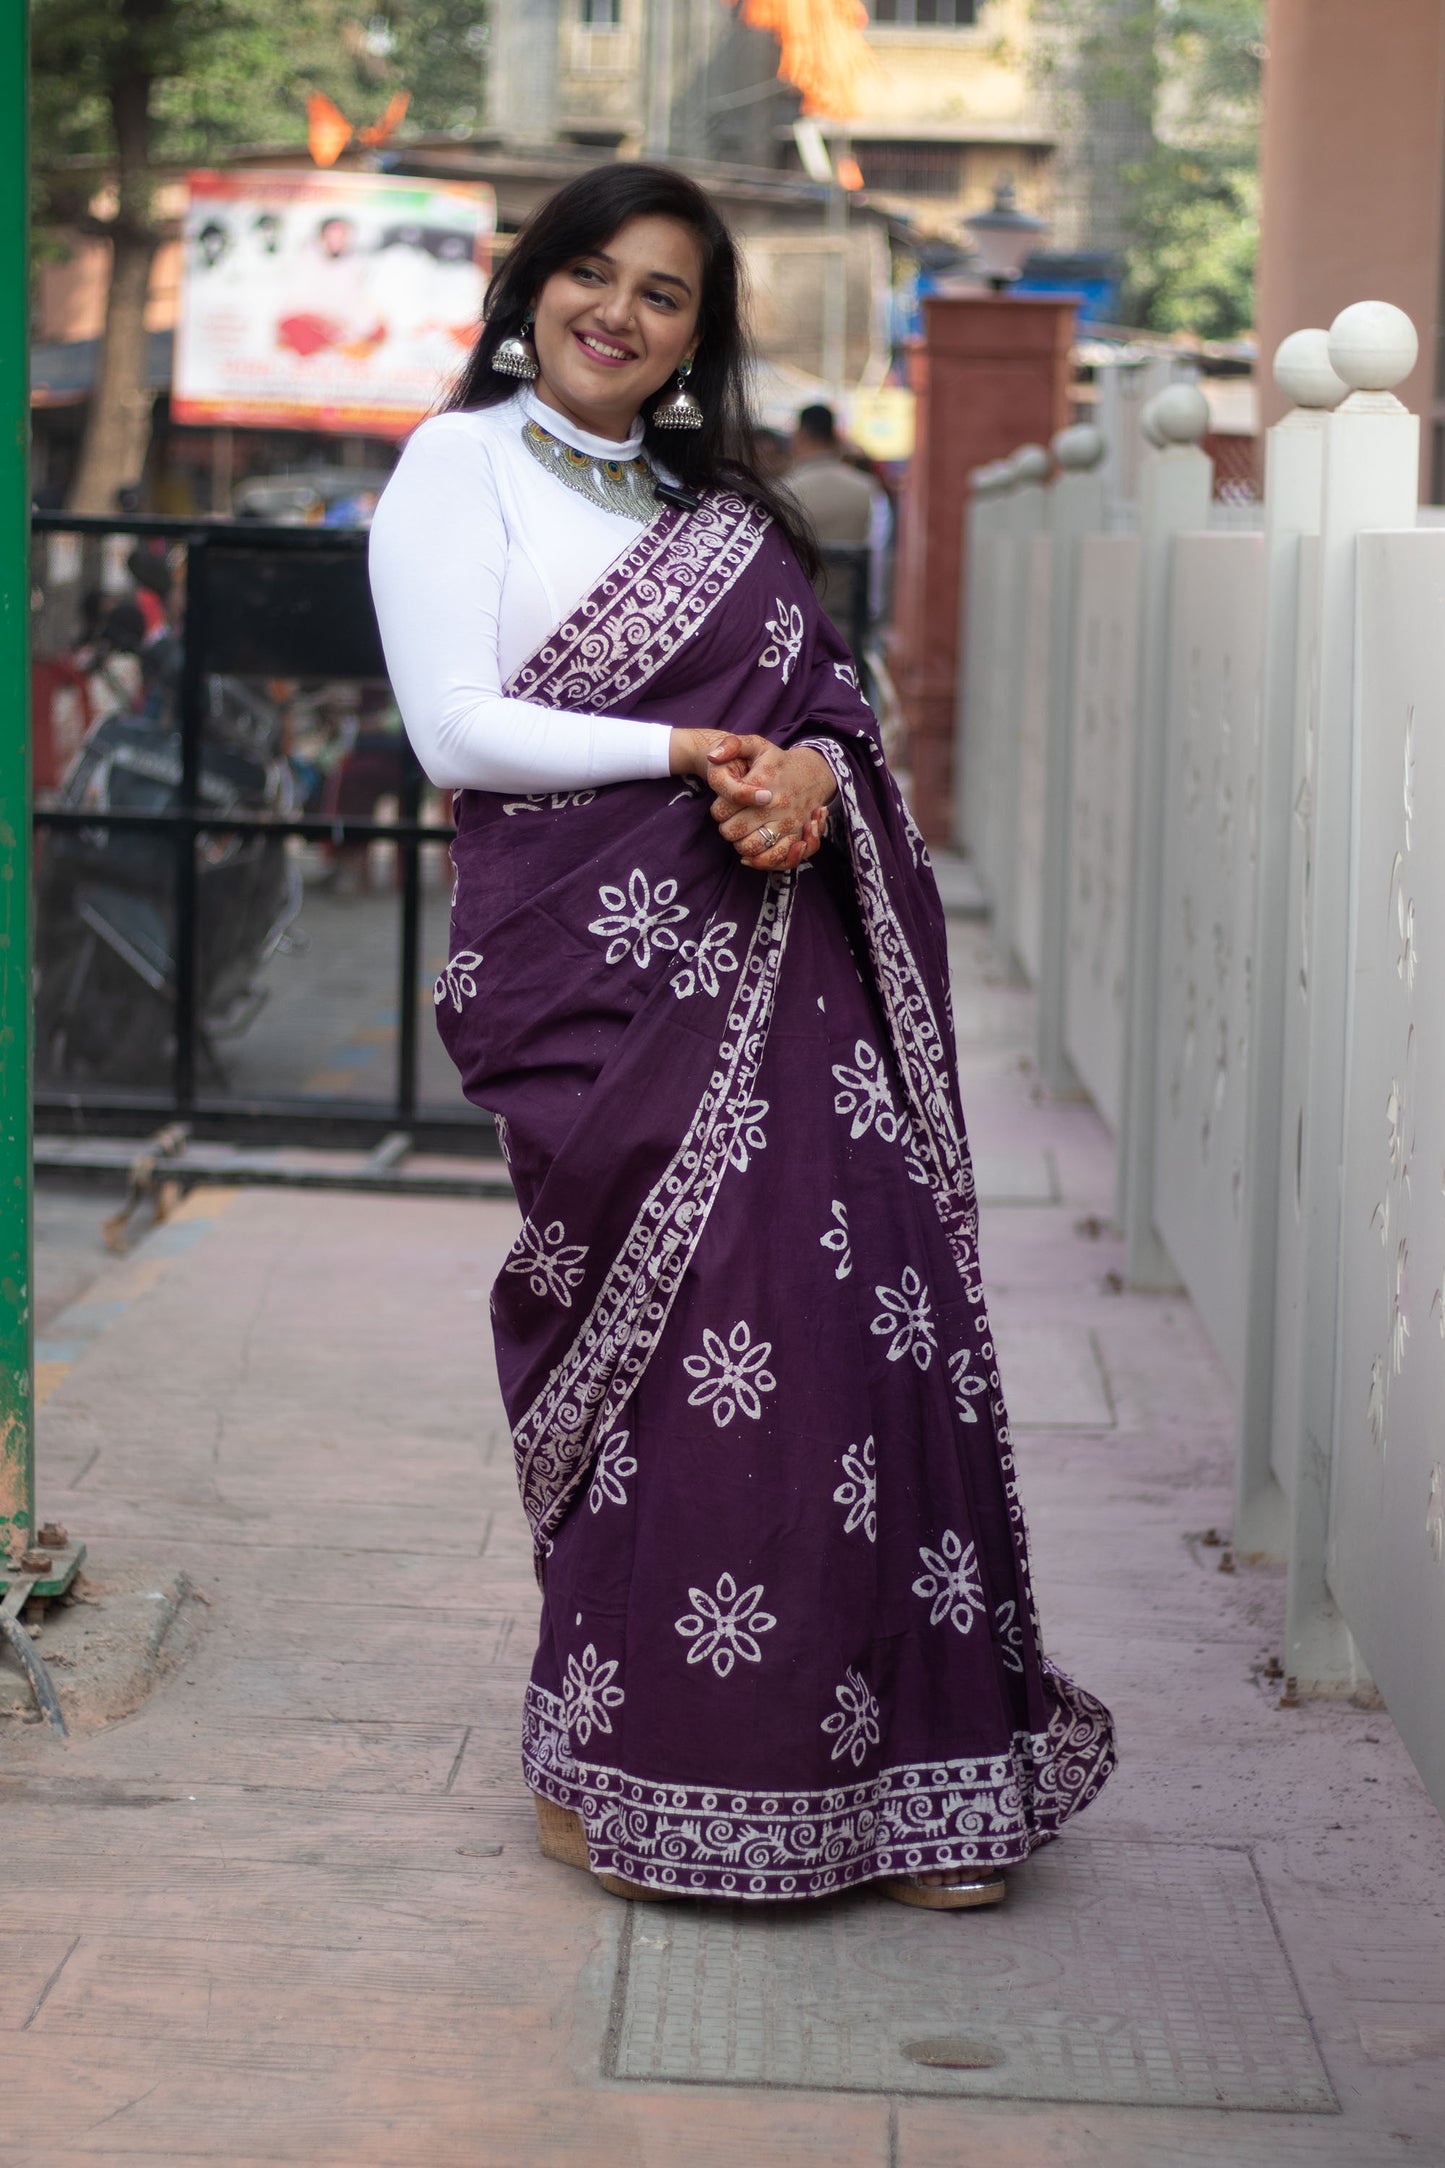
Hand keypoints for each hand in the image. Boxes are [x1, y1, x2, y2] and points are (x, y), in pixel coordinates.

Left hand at [707, 735, 836, 872]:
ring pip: (751, 847)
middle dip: (726, 828)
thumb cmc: (778, 762)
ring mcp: (788, 822)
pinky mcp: (797, 836)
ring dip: (740, 844)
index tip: (723, 806)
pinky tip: (751, 854)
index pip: (722, 809)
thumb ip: (732, 745)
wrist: (815, 773)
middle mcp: (775, 804)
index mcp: (762, 782)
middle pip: (732, 831)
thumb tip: (712, 757)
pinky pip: (775, 858)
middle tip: (731, 821)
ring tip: (742, 834)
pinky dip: (760, 861)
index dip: (718, 811)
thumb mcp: (757, 745)